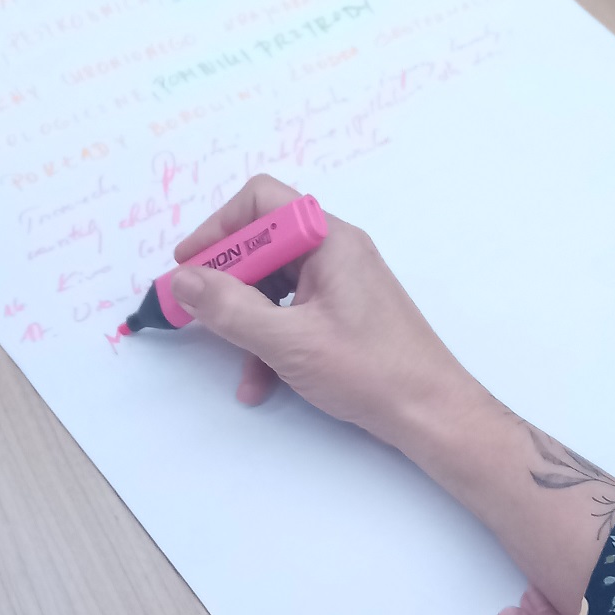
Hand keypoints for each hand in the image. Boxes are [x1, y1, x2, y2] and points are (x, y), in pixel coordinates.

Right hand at [159, 176, 475, 448]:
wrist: (431, 412)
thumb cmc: (371, 370)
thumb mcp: (289, 341)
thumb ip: (230, 309)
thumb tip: (183, 279)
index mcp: (329, 240)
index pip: (262, 202)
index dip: (219, 228)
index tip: (189, 265)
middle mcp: (336, 252)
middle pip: (265, 244)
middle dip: (227, 281)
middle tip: (196, 313)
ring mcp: (341, 283)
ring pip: (274, 285)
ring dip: (246, 320)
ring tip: (233, 360)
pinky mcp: (343, 314)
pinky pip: (292, 312)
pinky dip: (270, 341)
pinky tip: (259, 382)